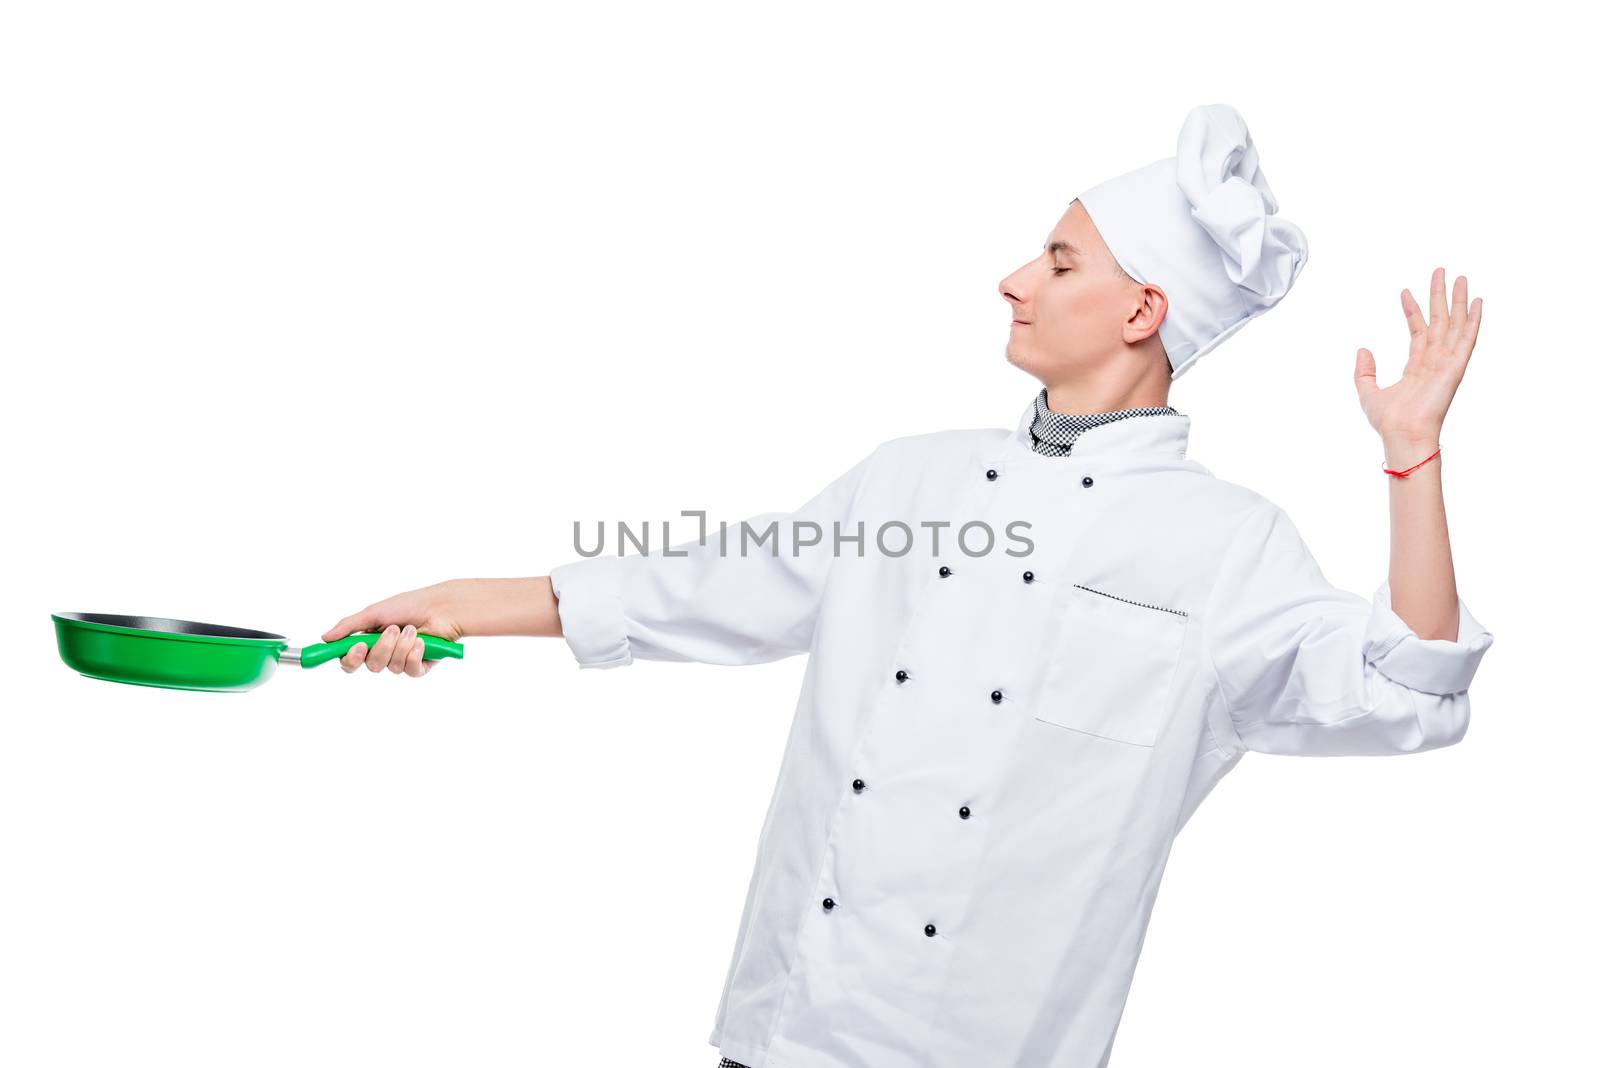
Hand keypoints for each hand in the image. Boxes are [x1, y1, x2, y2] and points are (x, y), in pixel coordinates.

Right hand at [321, 581, 464, 675]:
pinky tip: (423, 641)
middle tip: (392, 629)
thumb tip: (325, 638)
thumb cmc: (409, 605)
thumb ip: (349, 626)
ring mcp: (402, 661)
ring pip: (391, 667)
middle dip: (382, 648)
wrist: (440, 606)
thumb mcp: (374, 612)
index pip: (351, 660)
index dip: (351, 658)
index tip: (357, 647)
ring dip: (402, 646)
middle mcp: (384, 653)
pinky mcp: (420, 666)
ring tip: (413, 629)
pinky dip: (415, 654)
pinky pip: (411, 671)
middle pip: (371, 666)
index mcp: (369, 641)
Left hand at [1353, 267, 1482, 448]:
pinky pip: (1467, 339)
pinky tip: (1477, 302)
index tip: (1405, 292)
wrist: (1402, 434)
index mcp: (1416, 367)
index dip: (1412, 311)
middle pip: (1439, 321)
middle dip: (1439, 296)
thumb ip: (1364, 371)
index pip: (1417, 331)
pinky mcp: (1455, 367)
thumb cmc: (1389, 421)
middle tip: (1440, 272)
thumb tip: (1362, 349)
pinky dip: (1473, 320)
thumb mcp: (1368, 392)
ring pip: (1455, 324)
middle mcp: (1434, 362)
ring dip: (1458, 301)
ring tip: (1460, 278)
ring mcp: (1447, 363)